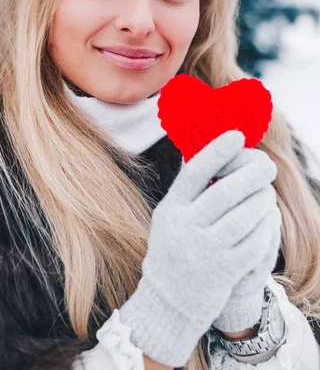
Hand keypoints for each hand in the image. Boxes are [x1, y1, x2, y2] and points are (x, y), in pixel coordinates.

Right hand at [119, 130, 278, 367]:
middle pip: (224, 193)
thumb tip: (200, 151)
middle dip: (251, 174)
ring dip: (261, 201)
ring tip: (267, 192)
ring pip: (243, 218)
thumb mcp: (168, 216)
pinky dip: (265, 229)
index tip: (238, 136)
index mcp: (171, 209)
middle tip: (267, 165)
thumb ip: (185, 188)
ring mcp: (204, 251)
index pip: (194, 173)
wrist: (168, 302)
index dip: (216, 151)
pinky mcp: (223, 272)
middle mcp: (185, 228)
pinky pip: (253, 244)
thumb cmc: (173, 249)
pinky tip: (268, 219)